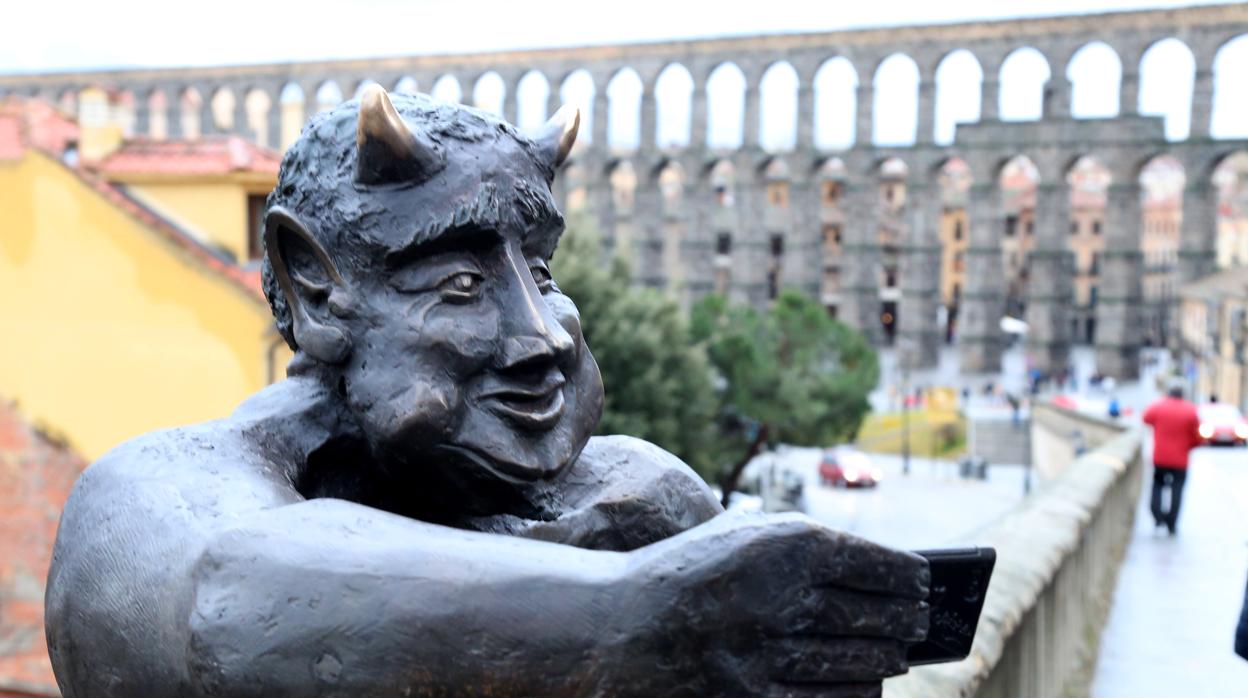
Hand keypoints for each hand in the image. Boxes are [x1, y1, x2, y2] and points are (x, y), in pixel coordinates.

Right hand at [598, 511, 929, 695]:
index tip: (925, 584)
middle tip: (918, 622)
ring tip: (895, 654)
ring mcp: (770, 651)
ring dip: (886, 659)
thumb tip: (886, 578)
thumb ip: (807, 547)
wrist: (620, 625)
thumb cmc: (692, 573)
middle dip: (906, 621)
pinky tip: (867, 685)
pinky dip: (858, 694)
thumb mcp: (746, 536)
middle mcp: (784, 594)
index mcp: (787, 544)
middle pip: (878, 616)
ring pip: (860, 661)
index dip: (912, 578)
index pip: (881, 564)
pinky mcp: (753, 696)